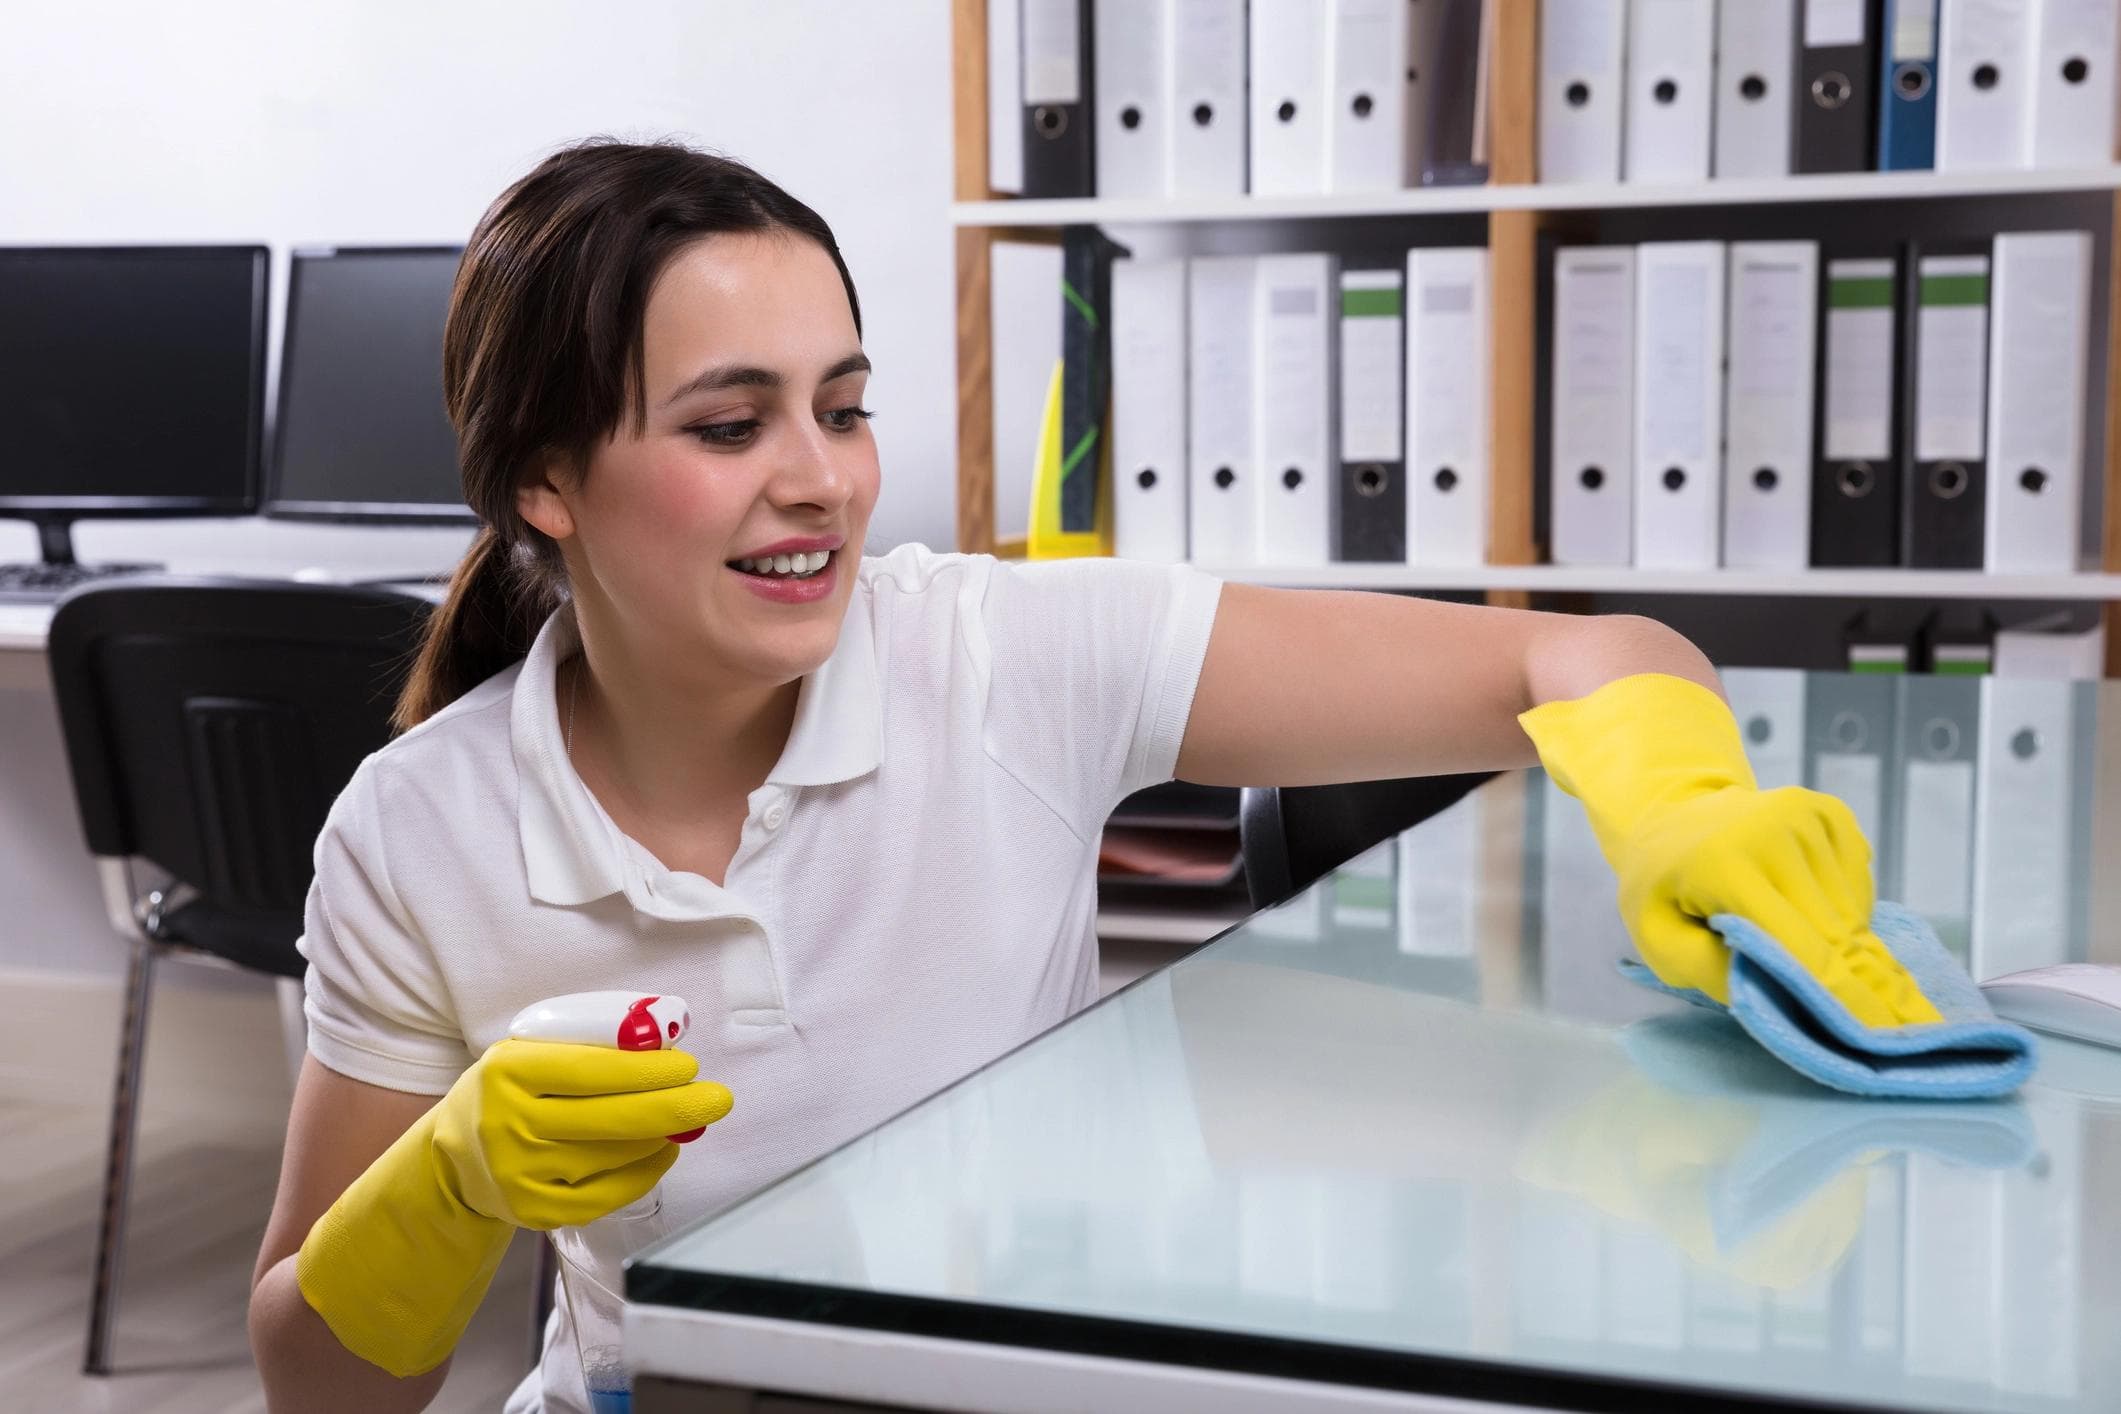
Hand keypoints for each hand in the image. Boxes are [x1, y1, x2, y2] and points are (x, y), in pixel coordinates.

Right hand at [435, 1039, 730, 1229]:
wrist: (456, 1157)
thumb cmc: (511, 1091)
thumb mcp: (530, 1051)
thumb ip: (589, 1042)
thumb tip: (663, 1039)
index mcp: (508, 1071)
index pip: (593, 1070)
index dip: (648, 1070)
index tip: (687, 1065)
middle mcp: (508, 1124)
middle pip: (610, 1118)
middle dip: (674, 1106)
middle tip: (716, 1098)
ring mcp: (520, 1173)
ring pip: (613, 1157)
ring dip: (661, 1137)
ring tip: (686, 1120)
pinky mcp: (534, 1211)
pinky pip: (606, 1195)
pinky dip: (644, 1174)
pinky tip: (663, 1152)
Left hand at [1520, 673, 1940, 1028]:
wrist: (1670, 815)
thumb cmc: (1661, 889)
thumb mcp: (1657, 938)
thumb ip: (1707, 969)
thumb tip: (1771, 991)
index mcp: (1725, 864)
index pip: (1798, 944)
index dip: (1837, 995)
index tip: (1875, 1037)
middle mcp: (1774, 830)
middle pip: (1835, 931)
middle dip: (1858, 983)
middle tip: (1883, 1028)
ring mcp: (1806, 815)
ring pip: (1851, 909)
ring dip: (1845, 946)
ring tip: (1816, 963)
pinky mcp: (1828, 812)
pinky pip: (1858, 882)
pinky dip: (1845, 909)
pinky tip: (1808, 910)